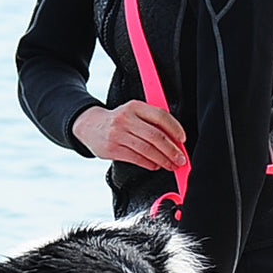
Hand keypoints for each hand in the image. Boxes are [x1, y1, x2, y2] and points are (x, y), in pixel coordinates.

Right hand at [72, 101, 187, 170]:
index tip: (182, 140)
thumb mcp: (133, 113)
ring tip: (171, 165)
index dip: (175, 129)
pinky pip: (136, 158)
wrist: (89, 126)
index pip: (160, 116)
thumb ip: (151, 121)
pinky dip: (149, 164)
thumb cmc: (117, 121)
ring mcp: (118, 135)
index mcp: (134, 106)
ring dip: (163, 160)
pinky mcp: (112, 149)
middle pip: (155, 136)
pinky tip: (155, 165)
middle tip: (180, 158)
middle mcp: (126, 119)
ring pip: (147, 150)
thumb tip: (174, 139)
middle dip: (171, 150)